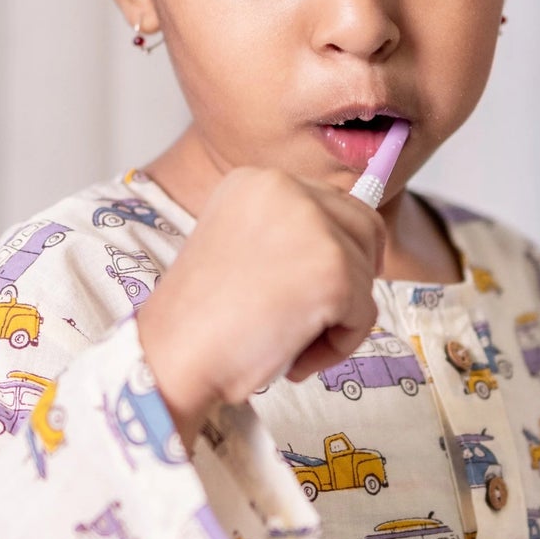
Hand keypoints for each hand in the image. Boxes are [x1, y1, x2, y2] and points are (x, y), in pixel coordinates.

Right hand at [136, 166, 384, 437]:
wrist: (174, 358)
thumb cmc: (201, 322)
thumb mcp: (242, 248)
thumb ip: (289, 236)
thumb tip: (352, 245)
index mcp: (258, 180)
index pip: (333, 204)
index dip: (333, 251)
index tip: (303, 287)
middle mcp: (287, 188)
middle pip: (365, 228)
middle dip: (349, 278)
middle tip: (309, 316)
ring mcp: (315, 227)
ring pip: (366, 273)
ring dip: (338, 317)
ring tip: (287, 339)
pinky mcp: (334, 271)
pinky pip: (364, 314)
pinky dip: (338, 346)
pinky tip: (293, 356)